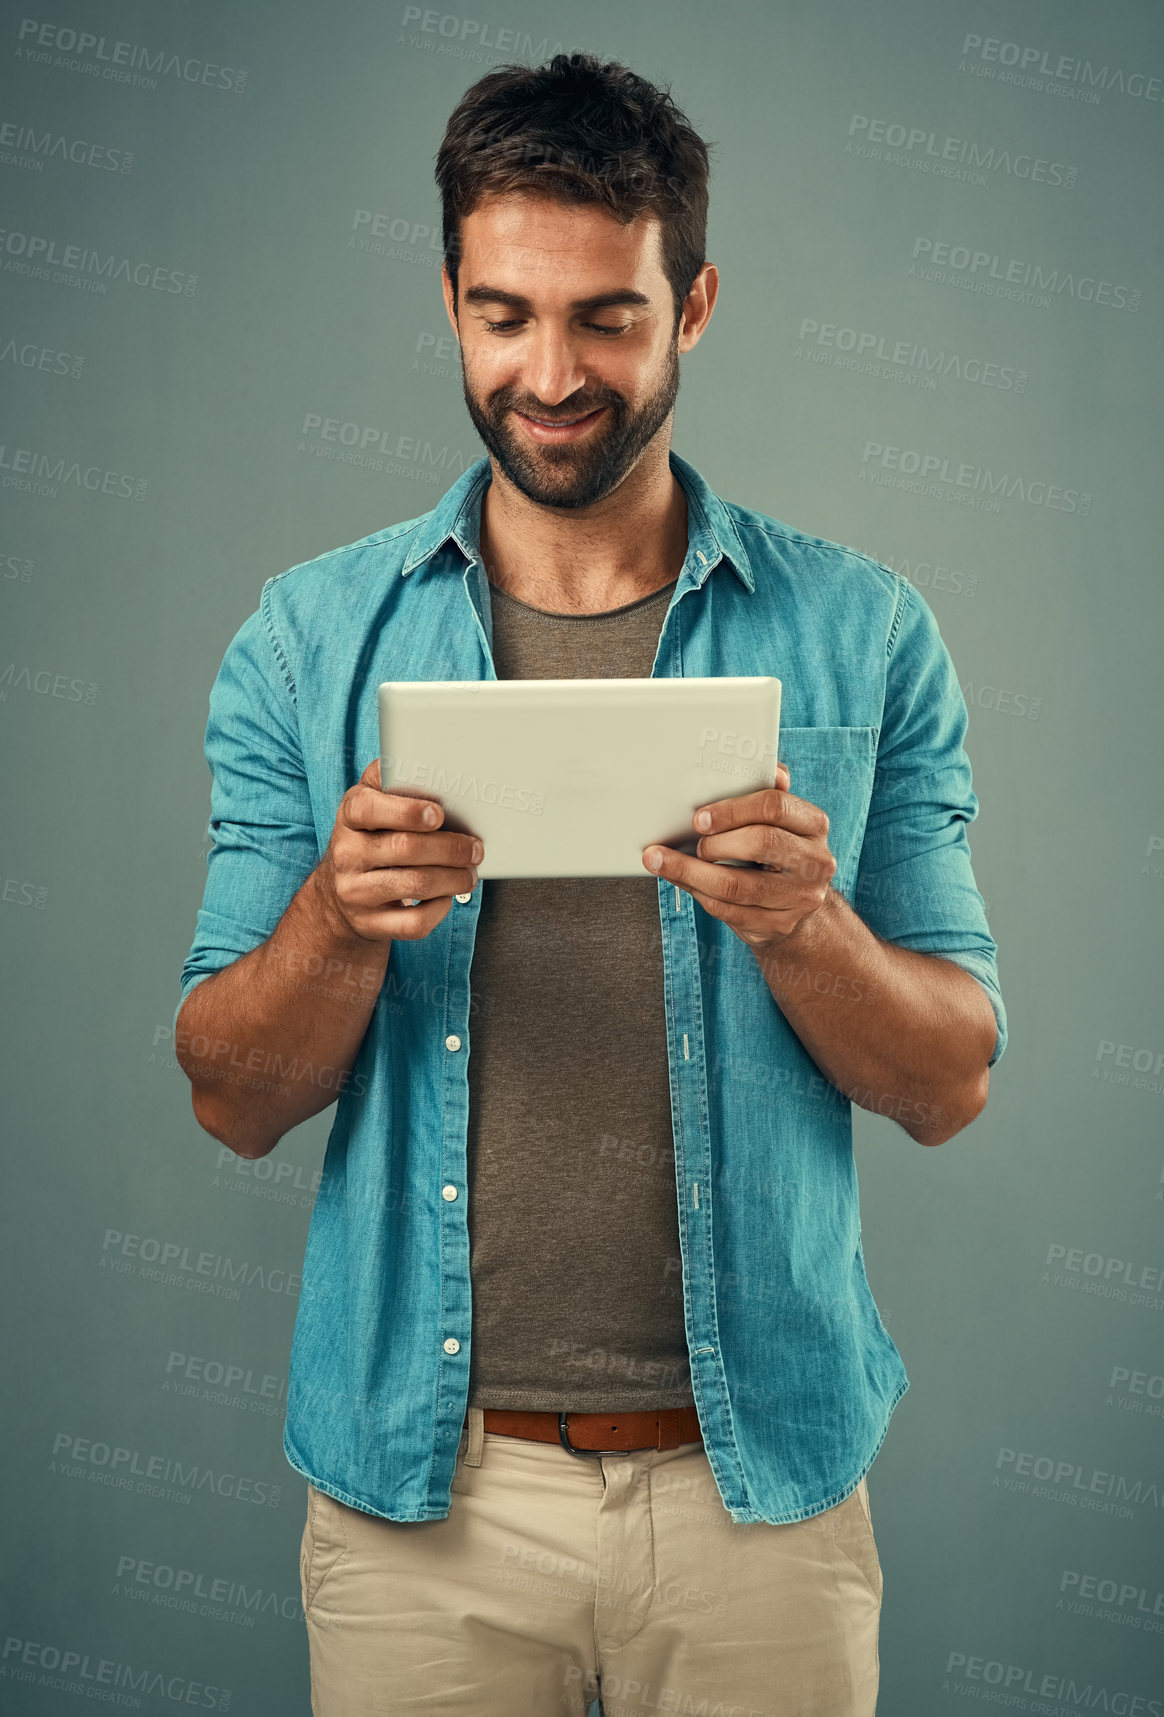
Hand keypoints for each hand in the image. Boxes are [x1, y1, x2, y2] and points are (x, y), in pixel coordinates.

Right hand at [316, 759, 481, 942]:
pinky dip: (440, 909)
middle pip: (404, 848)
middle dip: (450, 847)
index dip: (405, 811)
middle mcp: (347, 853)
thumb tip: (437, 763)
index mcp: (350, 816)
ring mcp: (355, 892)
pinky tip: (448, 897)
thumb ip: (396, 781)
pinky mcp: (369, 924)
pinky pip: (414, 923)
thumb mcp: (374, 803)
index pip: (368, 808)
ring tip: (470, 872)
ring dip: (454, 877)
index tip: (437, 814)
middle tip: (476, 848)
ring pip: (415, 885)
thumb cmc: (373, 837)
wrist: (340, 894)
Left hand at [641, 762, 835, 947]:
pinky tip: (679, 880)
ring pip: (736, 885)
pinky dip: (697, 893)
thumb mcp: (779, 821)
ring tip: (661, 861)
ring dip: (690, 872)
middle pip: (760, 843)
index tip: (699, 817)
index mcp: (813, 824)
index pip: (775, 806)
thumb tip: (762, 767)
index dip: (732, 810)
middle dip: (715, 842)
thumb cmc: (777, 852)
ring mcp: (800, 898)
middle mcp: (815, 861)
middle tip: (694, 842)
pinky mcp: (778, 925)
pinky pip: (728, 911)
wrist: (798, 905)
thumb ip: (765, 795)